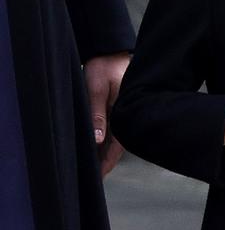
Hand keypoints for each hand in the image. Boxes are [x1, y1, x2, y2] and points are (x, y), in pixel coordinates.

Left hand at [84, 52, 130, 176]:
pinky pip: (113, 129)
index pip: (115, 148)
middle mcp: (126, 115)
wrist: (111, 50)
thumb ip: (97, 114)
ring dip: (104, 152)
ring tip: (93, 166)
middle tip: (93, 178)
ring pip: (114, 139)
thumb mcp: (97, 89)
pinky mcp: (119, 108)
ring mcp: (123, 112)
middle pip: (115, 147)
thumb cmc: (104, 67)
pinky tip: (98, 144)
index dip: (105, 164)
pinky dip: (105, 140)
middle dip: (105, 162)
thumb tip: (97, 140)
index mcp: (123, 114)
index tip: (97, 179)